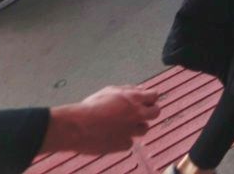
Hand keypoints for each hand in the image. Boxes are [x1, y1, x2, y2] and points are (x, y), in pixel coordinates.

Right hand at [41, 86, 161, 155]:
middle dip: (150, 112)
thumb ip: (128, 90)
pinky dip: (123, 139)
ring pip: (144, 129)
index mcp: (133, 98)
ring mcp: (131, 130)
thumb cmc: (90, 107)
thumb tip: (140, 89)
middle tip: (139, 114)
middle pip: (156, 112)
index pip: (154, 96)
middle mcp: (136, 114)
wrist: (77, 126)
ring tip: (121, 125)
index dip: (150, 98)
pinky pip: (129, 142)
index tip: (145, 101)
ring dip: (136, 127)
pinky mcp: (124, 144)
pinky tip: (112, 135)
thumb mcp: (109, 91)